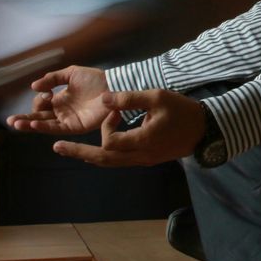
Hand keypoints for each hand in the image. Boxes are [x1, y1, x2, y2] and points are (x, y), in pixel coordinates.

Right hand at [6, 65, 110, 134]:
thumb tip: (33, 86)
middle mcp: (62, 111)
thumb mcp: (70, 74)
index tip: (45, 93)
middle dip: (24, 119)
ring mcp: (68, 119)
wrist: (113, 86)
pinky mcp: (75, 126)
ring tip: (16, 125)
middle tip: (10, 120)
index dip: (39, 100)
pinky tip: (34, 124)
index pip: (41, 104)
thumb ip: (52, 79)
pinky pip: (57, 128)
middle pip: (39, 117)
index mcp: (60, 99)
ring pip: (44, 124)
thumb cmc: (95, 79)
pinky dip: (44, 127)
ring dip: (29, 125)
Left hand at [52, 89, 206, 166]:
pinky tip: (95, 149)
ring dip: (90, 155)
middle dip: (79, 153)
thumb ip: (129, 99)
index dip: (106, 124)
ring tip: (69, 150)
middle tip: (56, 147)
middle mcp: (140, 155)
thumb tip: (103, 99)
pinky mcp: (147, 159)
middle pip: (103, 160)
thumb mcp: (157, 97)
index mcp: (142, 141)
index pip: (111, 141)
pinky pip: (120, 161)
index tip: (115, 109)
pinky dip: (105, 154)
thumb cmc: (182, 111)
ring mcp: (144, 160)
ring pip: (111, 163)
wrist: (205, 130)